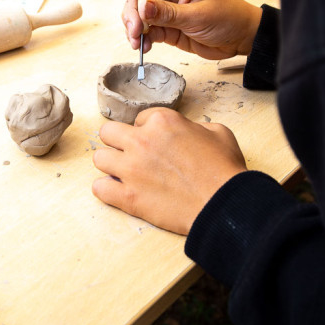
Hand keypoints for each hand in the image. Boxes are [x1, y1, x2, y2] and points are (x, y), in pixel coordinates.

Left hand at [92, 108, 247, 234]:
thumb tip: (187, 131)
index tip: (156, 143)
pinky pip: (99, 188)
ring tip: (125, 173)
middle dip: (119, 142)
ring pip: (99, 158)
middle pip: (108, 133)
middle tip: (131, 154)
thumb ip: (195, 126)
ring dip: (111, 164)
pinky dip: (107, 190)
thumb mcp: (218, 133)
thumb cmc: (224, 170)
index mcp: (163, 122)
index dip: (147, 131)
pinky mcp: (128, 196)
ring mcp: (131, 169)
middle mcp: (142, 142)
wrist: (224, 205)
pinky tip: (120, 191)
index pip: (139, 119)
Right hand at [123, 0, 262, 59]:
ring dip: (133, 26)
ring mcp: (166, 9)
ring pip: (138, 12)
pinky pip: (146, 30)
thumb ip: (169, 13)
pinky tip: (144, 46)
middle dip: (132, 10)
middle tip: (136, 28)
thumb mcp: (199, 15)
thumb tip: (142, 7)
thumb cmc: (229, 18)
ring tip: (138, 42)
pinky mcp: (166, 28)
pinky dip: (141, 38)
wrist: (241, 39)